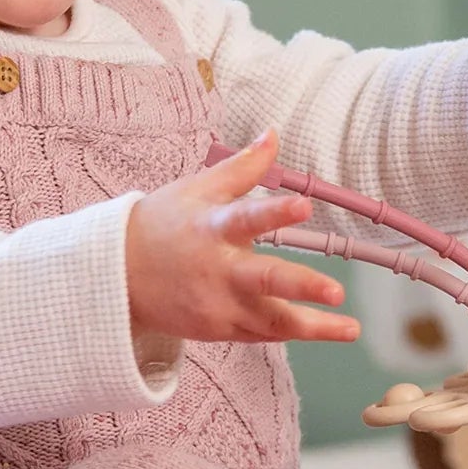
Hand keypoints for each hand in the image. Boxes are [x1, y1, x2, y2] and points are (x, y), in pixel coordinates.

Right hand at [126, 130, 360, 344]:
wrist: (117, 276)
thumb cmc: (162, 225)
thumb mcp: (197, 189)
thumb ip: (242, 167)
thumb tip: (274, 134)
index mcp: (212, 228)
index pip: (246, 217)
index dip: (275, 213)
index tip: (303, 204)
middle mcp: (218, 271)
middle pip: (264, 281)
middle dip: (301, 287)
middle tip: (335, 291)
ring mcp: (218, 306)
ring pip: (270, 321)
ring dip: (313, 328)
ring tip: (350, 329)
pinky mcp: (218, 330)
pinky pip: (261, 335)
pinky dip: (290, 332)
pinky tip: (324, 330)